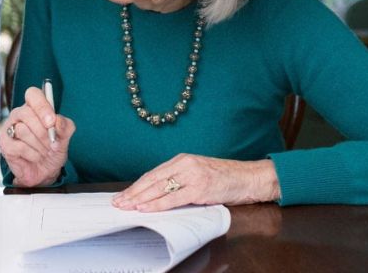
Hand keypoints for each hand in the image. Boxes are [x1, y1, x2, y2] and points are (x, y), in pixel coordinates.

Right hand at [0, 87, 75, 186]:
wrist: (45, 172)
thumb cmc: (52, 150)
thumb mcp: (64, 138)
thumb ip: (65, 127)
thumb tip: (57, 121)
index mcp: (34, 107)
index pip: (33, 94)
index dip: (42, 106)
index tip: (51, 121)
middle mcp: (19, 114)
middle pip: (26, 113)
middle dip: (43, 131)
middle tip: (51, 143)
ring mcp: (9, 128)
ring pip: (22, 130)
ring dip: (39, 145)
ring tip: (44, 151)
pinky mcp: (4, 143)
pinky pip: (18, 146)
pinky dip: (31, 154)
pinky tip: (34, 157)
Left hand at [111, 153, 280, 211]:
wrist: (249, 177)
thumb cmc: (225, 177)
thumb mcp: (198, 173)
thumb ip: (180, 179)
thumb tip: (158, 193)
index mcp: (182, 159)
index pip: (153, 174)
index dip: (137, 185)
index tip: (124, 194)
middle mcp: (185, 164)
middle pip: (152, 180)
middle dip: (133, 192)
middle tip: (118, 202)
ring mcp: (192, 176)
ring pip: (159, 188)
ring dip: (140, 198)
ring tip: (126, 206)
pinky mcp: (200, 188)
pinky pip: (173, 198)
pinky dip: (157, 204)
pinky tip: (146, 207)